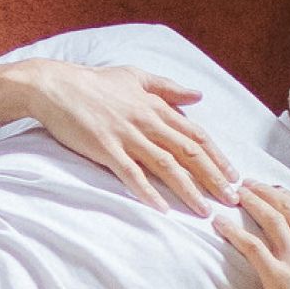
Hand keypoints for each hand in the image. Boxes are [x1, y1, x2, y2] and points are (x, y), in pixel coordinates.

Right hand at [8, 60, 235, 210]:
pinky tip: (162, 209)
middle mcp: (146, 121)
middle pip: (188, 153)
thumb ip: (168, 88)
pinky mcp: (105, 148)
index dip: (218, 157)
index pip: (196, 135)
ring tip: (205, 211)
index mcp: (156, 106)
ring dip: (188, 190)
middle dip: (213, 178)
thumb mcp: (135, 77)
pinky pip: (130, 174)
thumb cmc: (94, 82)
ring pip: (165, 166)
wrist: (54, 85)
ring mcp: (126, 136)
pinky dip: (147, 192)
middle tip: (232, 201)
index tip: (235, 178)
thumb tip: (198, 96)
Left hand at [213, 181, 289, 288]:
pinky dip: (233, 230)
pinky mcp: (277, 277)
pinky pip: (251, 246)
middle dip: (266, 191)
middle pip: (288, 207)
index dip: (289, 196)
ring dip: (251, 202)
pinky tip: (219, 222)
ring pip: (270, 219)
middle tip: (248, 184)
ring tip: (235, 193)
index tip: (275, 190)